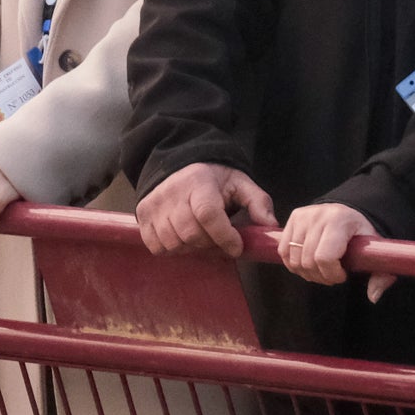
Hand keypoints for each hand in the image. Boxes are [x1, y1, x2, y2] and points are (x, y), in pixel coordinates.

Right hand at [136, 163, 278, 257]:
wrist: (178, 166)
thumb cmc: (213, 180)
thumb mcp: (239, 184)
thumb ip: (258, 202)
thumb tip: (271, 226)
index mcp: (199, 182)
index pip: (208, 214)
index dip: (224, 236)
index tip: (237, 246)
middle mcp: (172, 192)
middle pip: (191, 234)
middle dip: (211, 245)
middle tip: (220, 241)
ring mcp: (154, 205)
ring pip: (175, 243)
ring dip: (193, 248)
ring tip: (202, 238)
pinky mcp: (142, 216)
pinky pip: (158, 246)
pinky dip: (173, 249)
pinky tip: (183, 238)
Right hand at [278, 203, 391, 299]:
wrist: (348, 213)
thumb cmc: (361, 236)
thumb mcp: (376, 253)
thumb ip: (380, 276)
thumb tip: (373, 297)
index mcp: (340, 221)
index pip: (324, 257)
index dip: (332, 274)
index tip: (343, 276)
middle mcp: (318, 215)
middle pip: (308, 261)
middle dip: (321, 277)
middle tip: (332, 276)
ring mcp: (303, 216)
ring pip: (294, 259)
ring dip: (307, 273)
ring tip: (321, 270)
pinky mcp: (292, 218)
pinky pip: (283, 251)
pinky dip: (293, 264)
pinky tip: (308, 264)